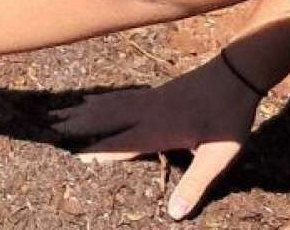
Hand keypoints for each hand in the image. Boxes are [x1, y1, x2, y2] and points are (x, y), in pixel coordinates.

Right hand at [50, 54, 265, 220]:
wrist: (238, 73)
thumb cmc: (230, 118)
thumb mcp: (218, 155)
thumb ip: (196, 183)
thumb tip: (174, 214)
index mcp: (160, 130)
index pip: (122, 144)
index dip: (98, 152)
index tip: (73, 157)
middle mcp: (149, 112)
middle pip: (107, 118)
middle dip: (80, 123)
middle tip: (51, 124)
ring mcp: (151, 98)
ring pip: (111, 104)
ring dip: (86, 109)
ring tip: (62, 110)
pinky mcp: (158, 91)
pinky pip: (122, 95)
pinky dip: (104, 98)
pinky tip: (97, 98)